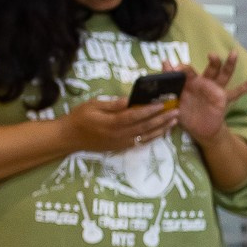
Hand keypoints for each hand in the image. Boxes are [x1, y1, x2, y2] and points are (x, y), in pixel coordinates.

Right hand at [61, 98, 177, 153]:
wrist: (70, 138)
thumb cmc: (80, 117)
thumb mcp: (92, 105)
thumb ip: (112, 105)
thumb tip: (129, 100)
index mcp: (112, 122)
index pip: (135, 115)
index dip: (150, 110)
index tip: (162, 104)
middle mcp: (120, 134)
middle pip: (145, 126)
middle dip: (162, 118)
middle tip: (176, 111)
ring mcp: (122, 142)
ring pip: (146, 135)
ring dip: (162, 128)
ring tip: (175, 120)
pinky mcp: (123, 147)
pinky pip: (142, 142)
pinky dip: (154, 136)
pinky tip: (163, 131)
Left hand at [174, 57, 246, 143]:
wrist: (198, 129)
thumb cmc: (184, 111)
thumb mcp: (173, 97)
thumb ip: (169, 79)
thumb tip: (165, 61)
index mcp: (191, 82)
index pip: (188, 71)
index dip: (183, 69)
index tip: (176, 67)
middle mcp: (205, 82)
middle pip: (210, 69)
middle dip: (213, 61)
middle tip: (212, 54)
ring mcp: (216, 90)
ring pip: (224, 75)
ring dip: (229, 65)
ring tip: (234, 53)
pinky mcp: (224, 99)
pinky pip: (237, 92)